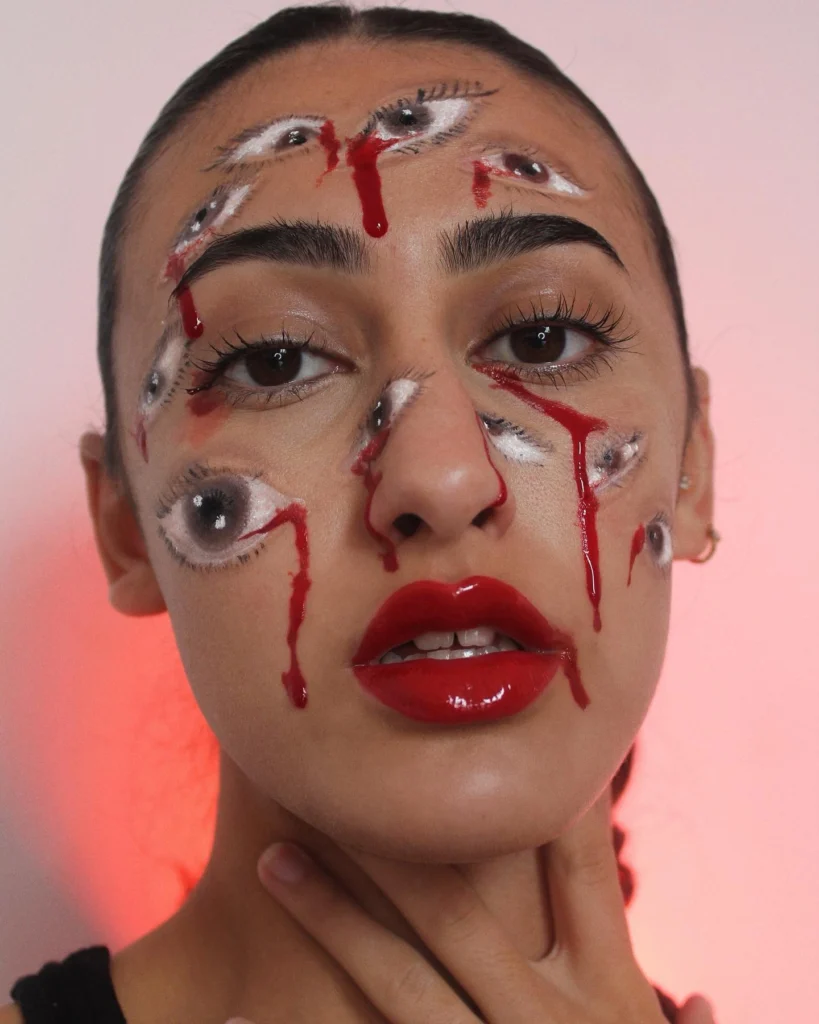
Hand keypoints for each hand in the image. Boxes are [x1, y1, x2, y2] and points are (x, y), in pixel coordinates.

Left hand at [244, 788, 714, 1022]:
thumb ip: (650, 1014)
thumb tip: (682, 977)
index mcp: (609, 999)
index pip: (577, 869)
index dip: (537, 794)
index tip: (481, 734)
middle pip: (459, 909)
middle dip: (392, 839)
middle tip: (331, 778)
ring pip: (397, 980)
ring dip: (331, 913)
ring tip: (272, 857)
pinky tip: (240, 1005)